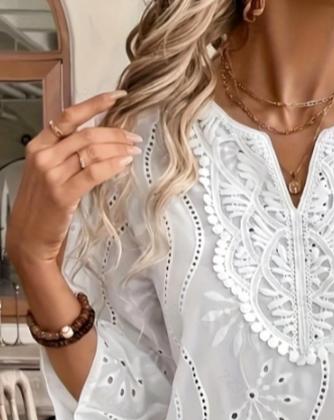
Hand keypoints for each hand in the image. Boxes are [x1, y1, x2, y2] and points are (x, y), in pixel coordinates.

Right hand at [6, 90, 142, 270]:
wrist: (29, 237)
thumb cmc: (43, 207)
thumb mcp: (49, 173)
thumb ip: (66, 155)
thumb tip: (97, 141)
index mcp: (39, 146)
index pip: (69, 116)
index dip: (95, 103)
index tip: (118, 97)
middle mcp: (43, 156)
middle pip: (86, 134)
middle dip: (115, 133)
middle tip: (134, 137)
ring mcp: (52, 174)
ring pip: (91, 151)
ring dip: (118, 149)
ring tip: (133, 151)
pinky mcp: (63, 193)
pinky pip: (93, 173)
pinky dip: (112, 166)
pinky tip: (124, 164)